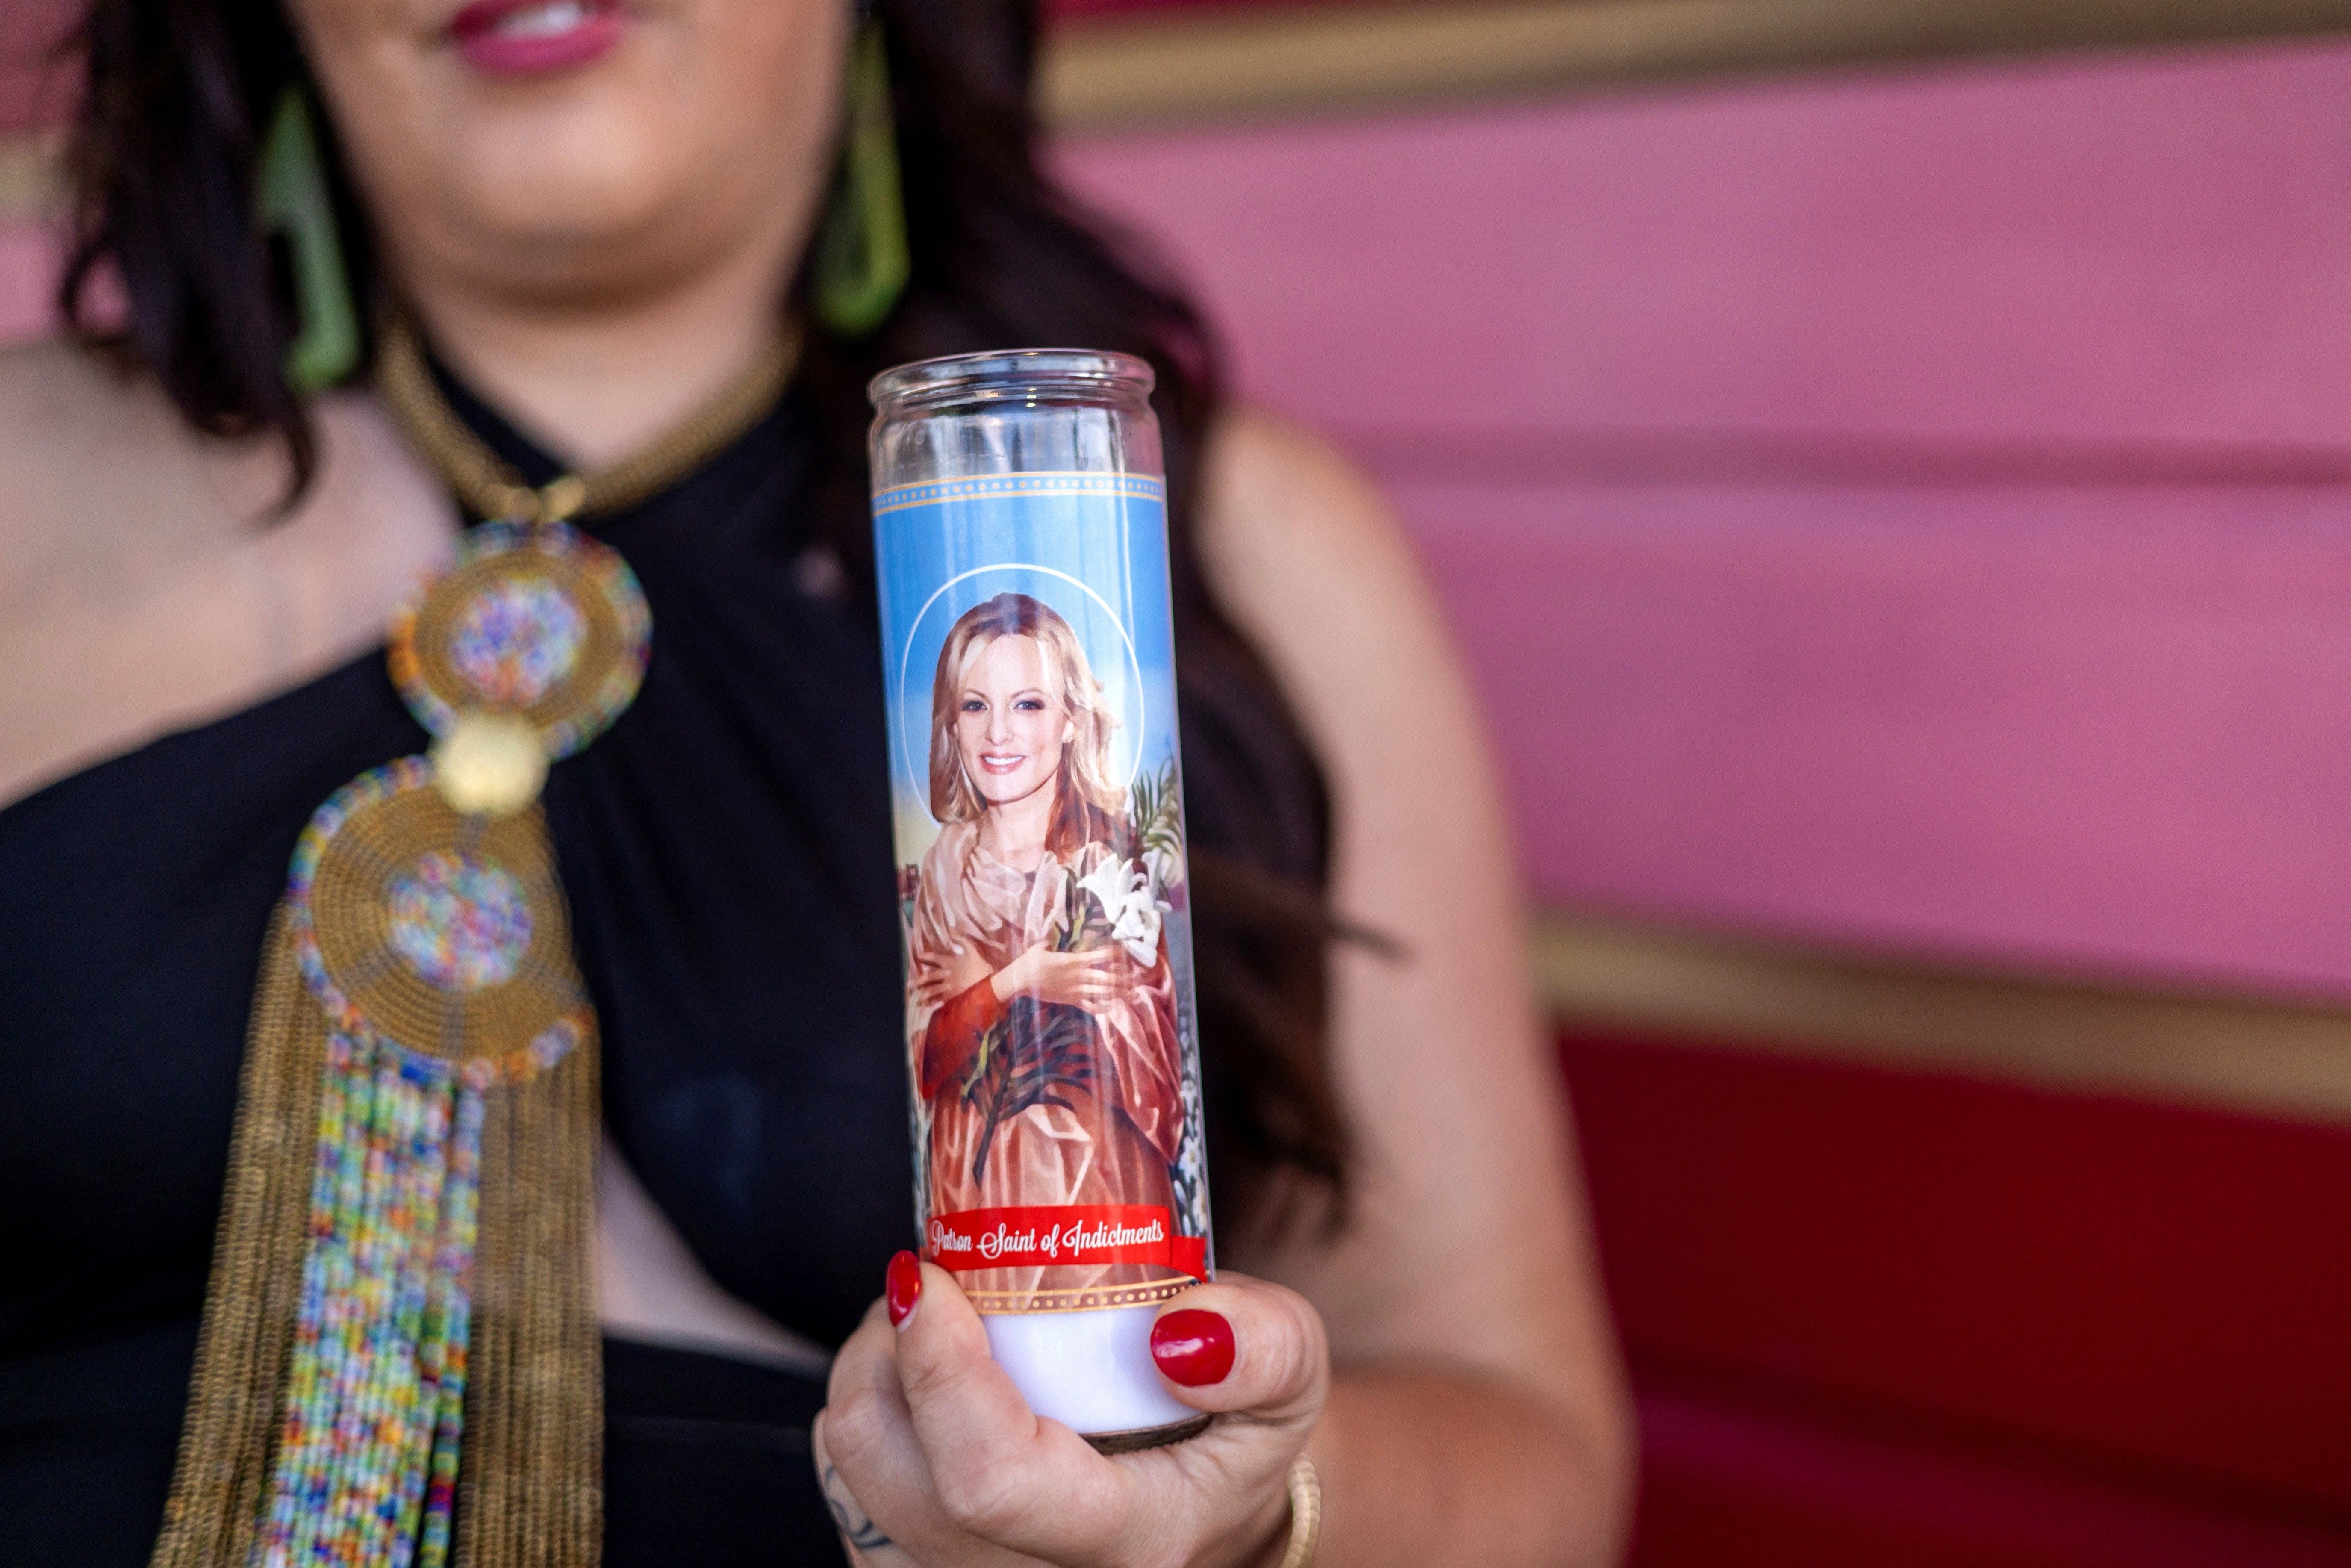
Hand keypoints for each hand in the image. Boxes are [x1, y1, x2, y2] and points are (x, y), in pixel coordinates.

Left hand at [814, 1260, 1326, 1567]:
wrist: (1210, 1503)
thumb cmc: (1240, 1432)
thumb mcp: (1295, 1373)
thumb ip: (1265, 1347)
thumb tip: (1182, 1333)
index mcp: (1122, 1542)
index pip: (992, 1481)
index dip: (940, 1372)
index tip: (931, 1277)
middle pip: (892, 1480)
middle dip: (883, 1357)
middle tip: (924, 1283)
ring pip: (852, 1486)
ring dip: (865, 1385)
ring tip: (920, 1328)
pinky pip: (847, 1499)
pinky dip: (862, 1426)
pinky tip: (915, 1386)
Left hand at [914, 945, 990, 1011]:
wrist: (990, 982)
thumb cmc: (981, 966)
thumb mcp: (973, 950)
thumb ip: (962, 940)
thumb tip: (953, 930)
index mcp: (950, 962)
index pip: (934, 958)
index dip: (925, 957)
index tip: (919, 957)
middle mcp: (947, 974)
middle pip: (929, 977)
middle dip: (920, 980)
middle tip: (914, 983)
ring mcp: (949, 986)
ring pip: (932, 990)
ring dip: (923, 994)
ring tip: (918, 997)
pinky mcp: (953, 996)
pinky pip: (940, 1000)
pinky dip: (933, 1003)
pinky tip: (929, 1005)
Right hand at [988, 944, 1132, 1010]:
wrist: (1019, 982)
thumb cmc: (1029, 962)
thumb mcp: (1041, 947)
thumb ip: (1050, 941)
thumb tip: (1052, 934)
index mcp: (1074, 960)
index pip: (1100, 956)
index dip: (1115, 954)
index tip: (1126, 952)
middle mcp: (1079, 976)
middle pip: (1107, 977)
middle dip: (1123, 978)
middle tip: (1136, 977)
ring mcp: (1076, 990)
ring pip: (1102, 992)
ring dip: (1117, 992)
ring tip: (1130, 992)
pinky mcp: (1071, 1001)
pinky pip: (1090, 1006)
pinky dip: (1101, 1007)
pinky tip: (1111, 1007)